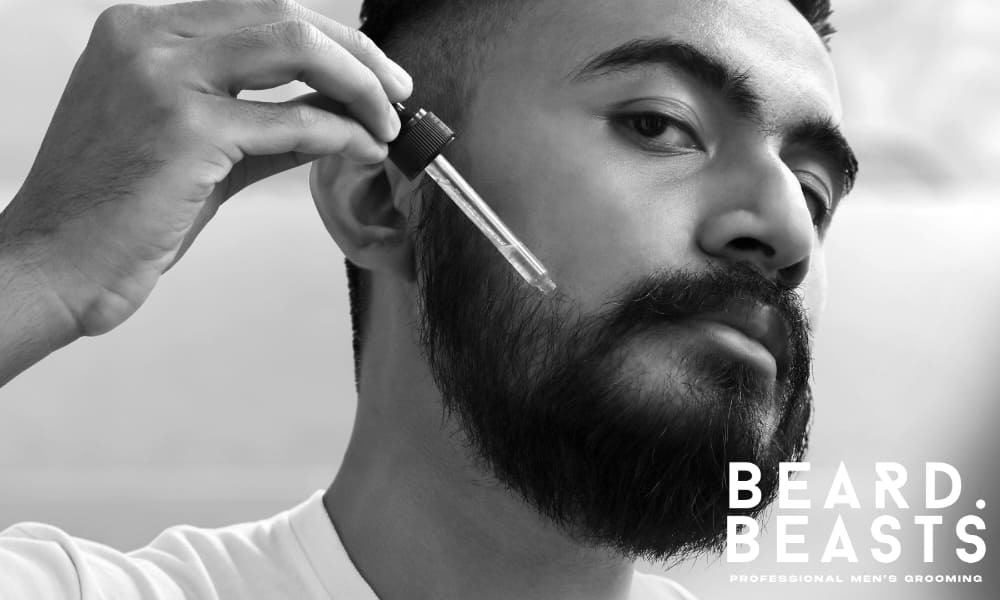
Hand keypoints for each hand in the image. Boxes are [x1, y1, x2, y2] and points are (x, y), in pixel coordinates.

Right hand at [0, 0, 409, 336]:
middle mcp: (147, 36)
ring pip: (297, 46)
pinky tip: (364, 149)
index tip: (370, 71)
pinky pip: (294, 119)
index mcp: (141, 30)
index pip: (260, 11)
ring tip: (390, 121)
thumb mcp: (196, 149)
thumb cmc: (118, 213)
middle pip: (286, 16)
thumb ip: (263, 122)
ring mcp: (163, 75)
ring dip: (360, 84)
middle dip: (358, 53)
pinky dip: (342, 132)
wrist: (52, 265)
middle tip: (399, 90)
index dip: (328, 39)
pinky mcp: (184, 127)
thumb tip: (337, 111)